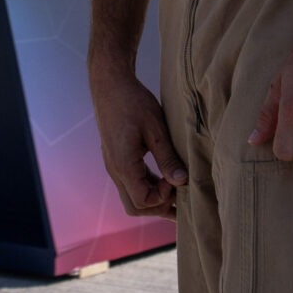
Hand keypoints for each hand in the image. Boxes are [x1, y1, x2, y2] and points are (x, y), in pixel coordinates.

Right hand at [89, 69, 185, 217]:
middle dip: (159, 208)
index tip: (177, 180)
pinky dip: (148, 187)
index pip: (143, 201)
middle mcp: (115, 170)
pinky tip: (165, 181)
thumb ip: (168, 158)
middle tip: (182, 200)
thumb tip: (182, 182)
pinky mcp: (117, 159)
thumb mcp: (156, 129)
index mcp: (123, 165)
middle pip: (135, 206)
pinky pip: (131, 183)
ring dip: (154, 199)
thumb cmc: (133, 102)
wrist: (110, 85)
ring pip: (132, 197)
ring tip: (179, 198)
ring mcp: (114, 166)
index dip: (163, 197)